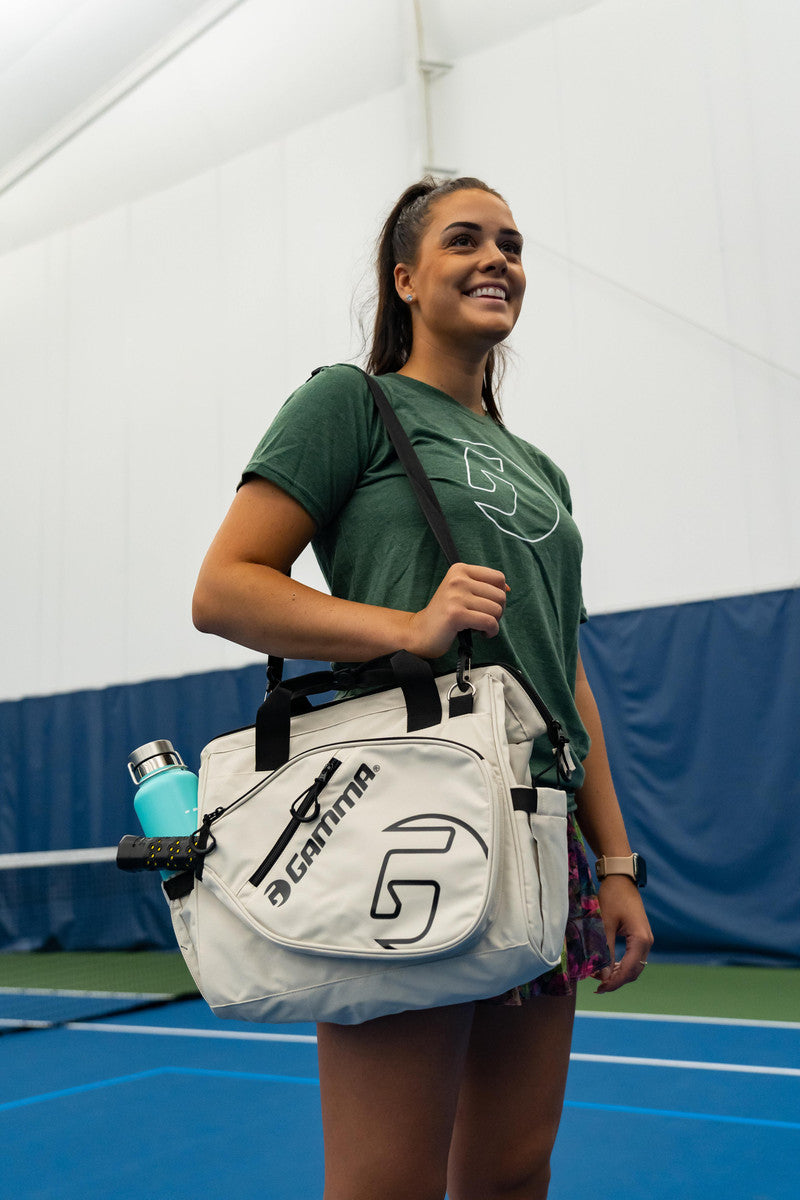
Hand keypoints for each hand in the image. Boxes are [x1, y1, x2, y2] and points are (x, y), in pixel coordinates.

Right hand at [404, 562, 508, 659]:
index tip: (488, 605)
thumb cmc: (444, 614)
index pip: (498, 577)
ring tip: (480, 626)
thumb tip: (507, 588)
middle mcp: (457, 579)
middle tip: (483, 619)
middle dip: (497, 612)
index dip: (500, 594)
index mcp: (460, 570)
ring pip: (496, 610)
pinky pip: (489, 622)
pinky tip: (482, 634)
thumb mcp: (461, 592)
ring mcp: (456, 596)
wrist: (420, 632)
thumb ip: (482, 587)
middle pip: (500, 595)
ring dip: (493, 623)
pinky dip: (490, 631)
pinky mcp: (456, 614)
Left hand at [593, 876, 653, 992]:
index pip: (629, 970)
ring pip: (634, 966)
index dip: (614, 982)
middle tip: (598, 987)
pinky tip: (608, 967)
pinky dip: (622, 965)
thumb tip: (602, 974)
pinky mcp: (640, 936)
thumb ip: (604, 950)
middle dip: (617, 981)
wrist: (621, 879)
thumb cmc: (612, 897)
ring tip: (600, 978)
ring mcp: (645, 939)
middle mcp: (647, 942)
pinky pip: (633, 957)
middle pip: (634, 972)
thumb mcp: (605, 923)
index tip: (600, 989)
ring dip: (619, 974)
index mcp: (641, 940)